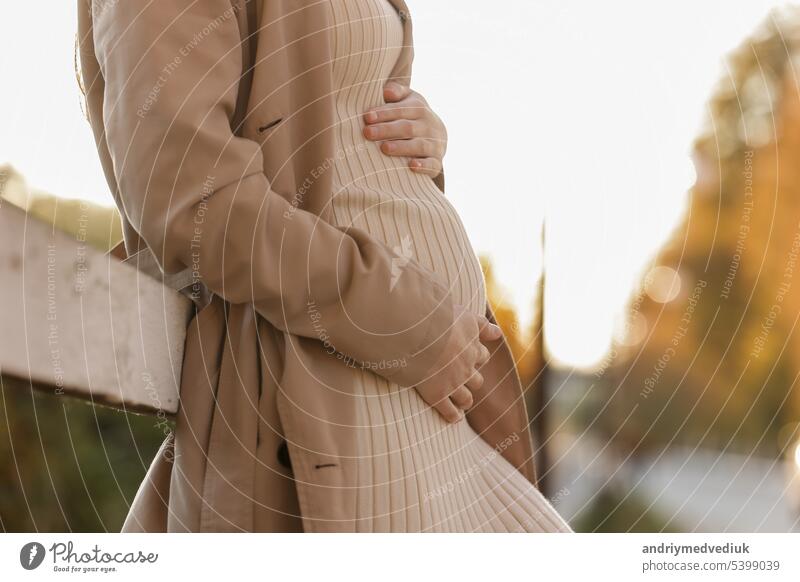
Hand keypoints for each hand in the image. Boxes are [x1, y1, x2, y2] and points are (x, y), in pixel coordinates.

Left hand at [363, 81, 447, 177]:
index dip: (384, 113)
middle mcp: (429, 126)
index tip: (367, 117)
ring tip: (384, 148)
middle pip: (408, 128)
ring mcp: (435, 144)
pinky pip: (432, 164)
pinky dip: (423, 165)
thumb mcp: (407, 99)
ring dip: (402, 147)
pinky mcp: (437, 161)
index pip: (401, 110)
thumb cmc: (412, 115)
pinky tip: (411, 166)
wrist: (437, 135)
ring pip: (419, 146)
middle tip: (368, 133)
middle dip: (387, 130)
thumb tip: (386, 92)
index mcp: (419, 108)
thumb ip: (396, 92)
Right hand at [414, 305, 502, 422]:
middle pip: (476, 379)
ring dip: (465, 400)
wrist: (422, 333)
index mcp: (471, 347)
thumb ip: (482, 324)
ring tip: (463, 403)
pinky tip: (454, 418)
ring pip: (466, 398)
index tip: (474, 357)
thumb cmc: (439, 319)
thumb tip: (499, 333)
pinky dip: (453, 415)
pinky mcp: (437, 395)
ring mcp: (453, 383)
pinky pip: (449, 411)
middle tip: (465, 380)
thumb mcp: (465, 315)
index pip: (481, 355)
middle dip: (472, 380)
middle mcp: (466, 367)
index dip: (478, 357)